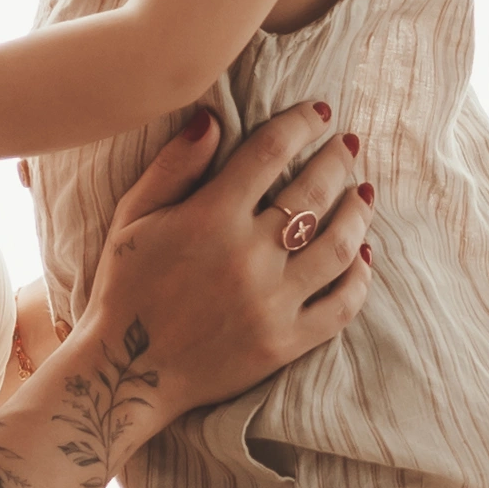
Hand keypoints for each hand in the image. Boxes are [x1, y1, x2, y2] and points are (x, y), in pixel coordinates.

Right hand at [52, 101, 369, 476]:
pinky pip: (341, 305)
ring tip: (363, 192)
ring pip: (338, 245)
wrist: (126, 374)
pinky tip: (362, 253)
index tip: (320, 113)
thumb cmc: (125, 288)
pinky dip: (359, 276)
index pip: (271, 152)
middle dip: (338, 160)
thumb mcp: (133, 217)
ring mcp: (271, 303)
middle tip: (349, 145)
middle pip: (314, 191)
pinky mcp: (285, 343)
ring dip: (358, 211)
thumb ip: (174, 166)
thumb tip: (213, 117)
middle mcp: (247, 256)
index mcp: (209, 218)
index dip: (302, 123)